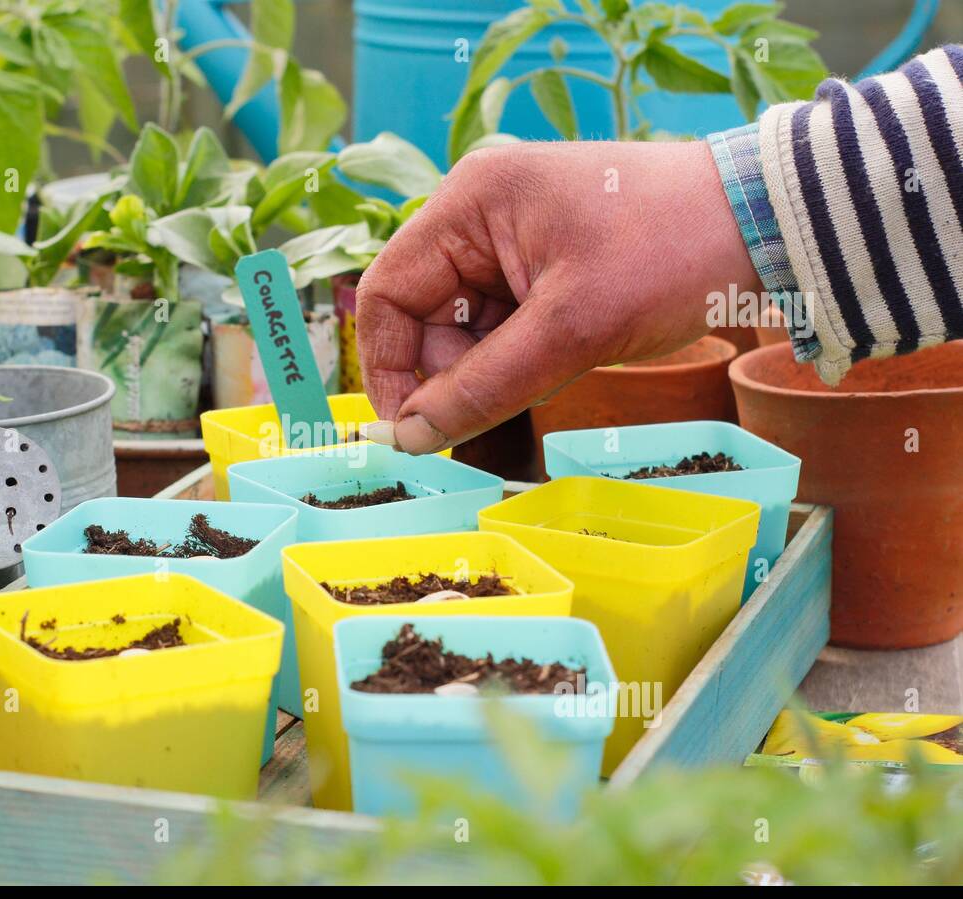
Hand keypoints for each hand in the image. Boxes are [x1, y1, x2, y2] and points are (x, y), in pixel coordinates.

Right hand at [355, 140, 761, 453]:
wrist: (768, 224)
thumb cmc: (673, 254)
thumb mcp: (572, 329)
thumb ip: (483, 387)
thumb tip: (411, 440)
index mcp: (469, 203)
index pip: (386, 293)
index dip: (388, 368)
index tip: (410, 432)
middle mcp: (478, 214)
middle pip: (423, 314)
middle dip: (450, 371)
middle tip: (496, 409)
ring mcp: (510, 238)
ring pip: (464, 327)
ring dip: (491, 368)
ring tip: (554, 370)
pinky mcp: (542, 263)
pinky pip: (503, 324)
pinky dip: (519, 357)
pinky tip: (563, 359)